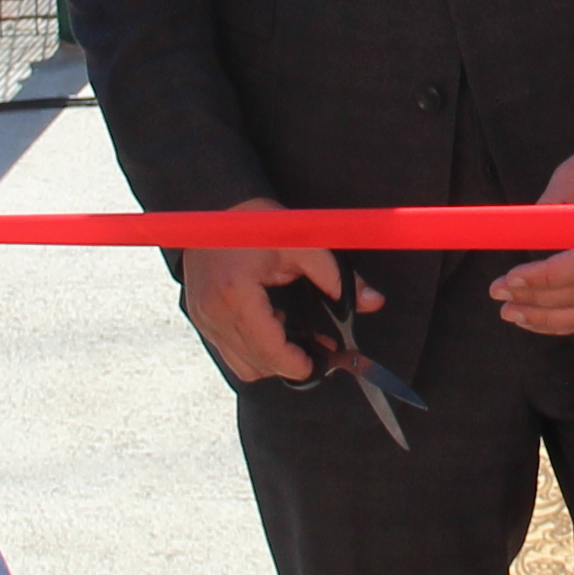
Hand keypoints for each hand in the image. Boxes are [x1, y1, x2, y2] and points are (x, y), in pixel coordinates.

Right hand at [184, 199, 369, 385]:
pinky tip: (270, 326)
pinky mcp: (201, 319)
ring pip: (241, 365)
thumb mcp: (301, 243)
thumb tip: (372, 301)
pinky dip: (253, 350)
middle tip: (318, 351)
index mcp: (236, 292)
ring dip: (270, 360)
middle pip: (256, 364)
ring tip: (291, 335)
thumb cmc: (254, 223)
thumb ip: (337, 277)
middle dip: (290, 364)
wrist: (213, 209)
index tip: (320, 363)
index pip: (268, 349)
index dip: (297, 364)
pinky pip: (229, 352)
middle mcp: (213, 311)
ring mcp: (203, 317)